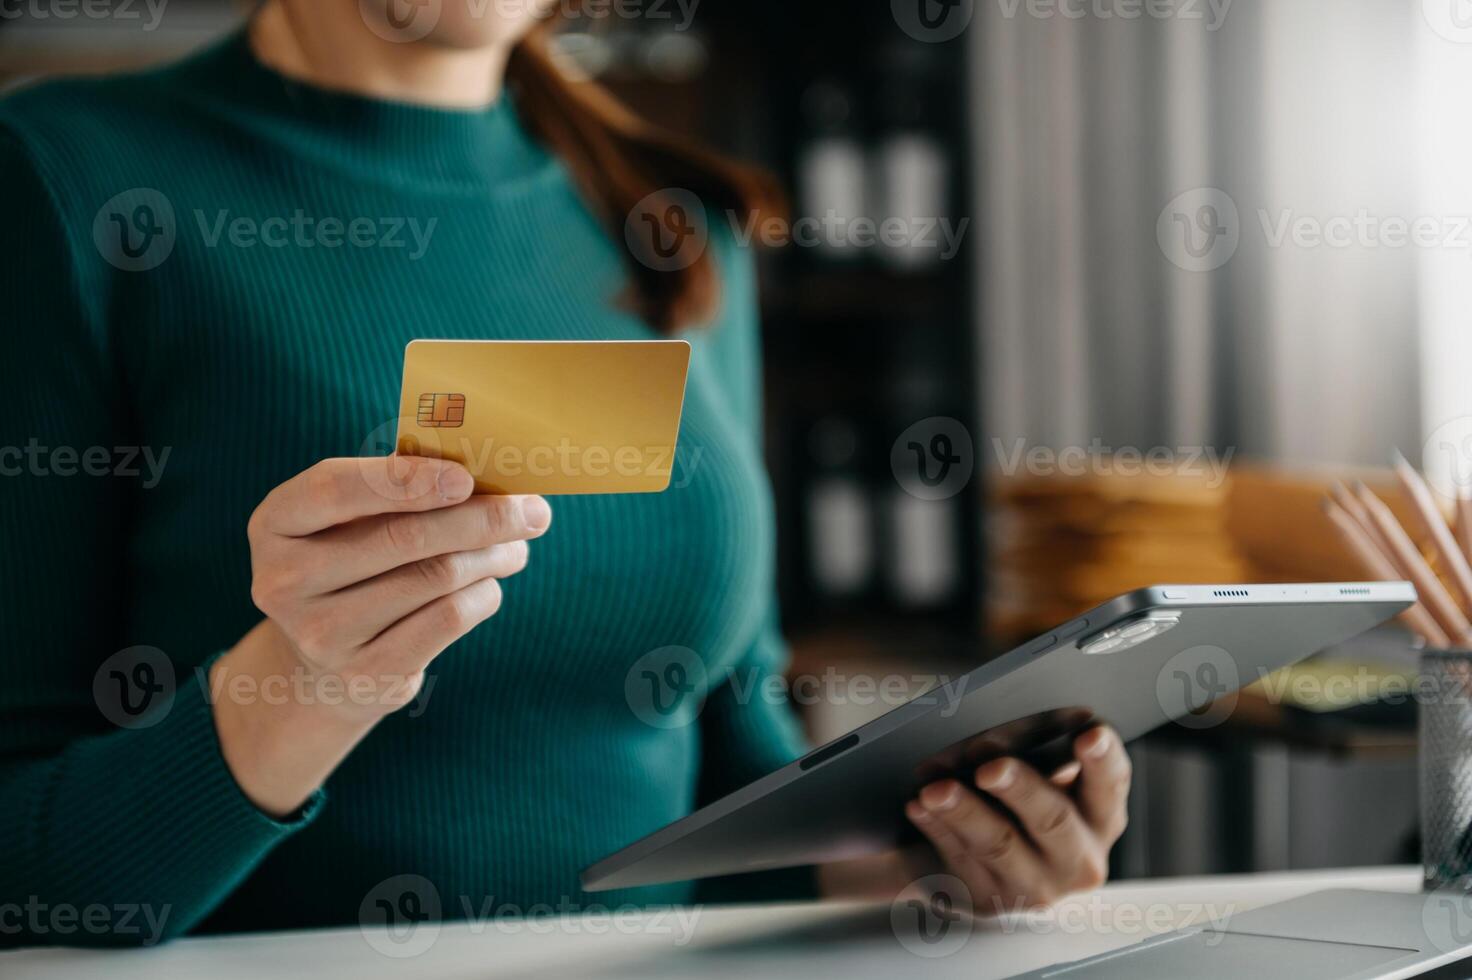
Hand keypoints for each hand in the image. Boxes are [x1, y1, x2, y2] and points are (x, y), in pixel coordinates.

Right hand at [242, 455, 548, 717]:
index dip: (406, 479)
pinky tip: (490, 584)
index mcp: (275, 523)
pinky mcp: (366, 673)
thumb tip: (492, 474)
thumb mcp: (349, 521)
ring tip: (517, 544)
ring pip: (435, 577)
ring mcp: (322, 634)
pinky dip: (483, 594)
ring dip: (492, 554)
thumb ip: (398, 489)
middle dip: (481, 517)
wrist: (321, 663)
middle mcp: (285, 581)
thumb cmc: (352, 562)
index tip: (466, 477)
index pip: (335, 488)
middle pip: (404, 536)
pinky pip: (448, 619)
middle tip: (531, 509)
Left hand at [904, 725, 1130, 912]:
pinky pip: (960, 861)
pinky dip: (938, 830)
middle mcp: (1078, 858)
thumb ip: (1036, 757)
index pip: (1110, 783)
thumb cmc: (1016, 803)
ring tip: (936, 789)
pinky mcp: (991, 902)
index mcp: (1100, 815)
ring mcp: (1036, 886)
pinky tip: (920, 807)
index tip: (1090, 733)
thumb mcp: (1039, 779)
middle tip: (990, 767)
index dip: (1103, 759)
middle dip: (1021, 789)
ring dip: (964, 812)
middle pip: (1052, 818)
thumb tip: (1000, 735)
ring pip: (999, 844)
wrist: (980, 862)